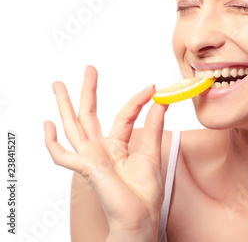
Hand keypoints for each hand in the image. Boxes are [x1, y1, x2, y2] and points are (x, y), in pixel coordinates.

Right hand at [44, 65, 167, 237]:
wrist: (140, 218)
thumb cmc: (145, 193)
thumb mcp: (153, 152)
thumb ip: (155, 124)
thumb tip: (161, 99)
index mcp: (117, 147)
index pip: (124, 116)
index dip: (137, 100)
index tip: (152, 86)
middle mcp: (101, 150)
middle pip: (90, 115)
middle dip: (88, 92)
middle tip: (88, 68)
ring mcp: (91, 158)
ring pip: (73, 127)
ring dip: (65, 105)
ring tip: (58, 85)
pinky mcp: (87, 167)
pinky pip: (62, 156)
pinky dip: (52, 142)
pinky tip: (47, 125)